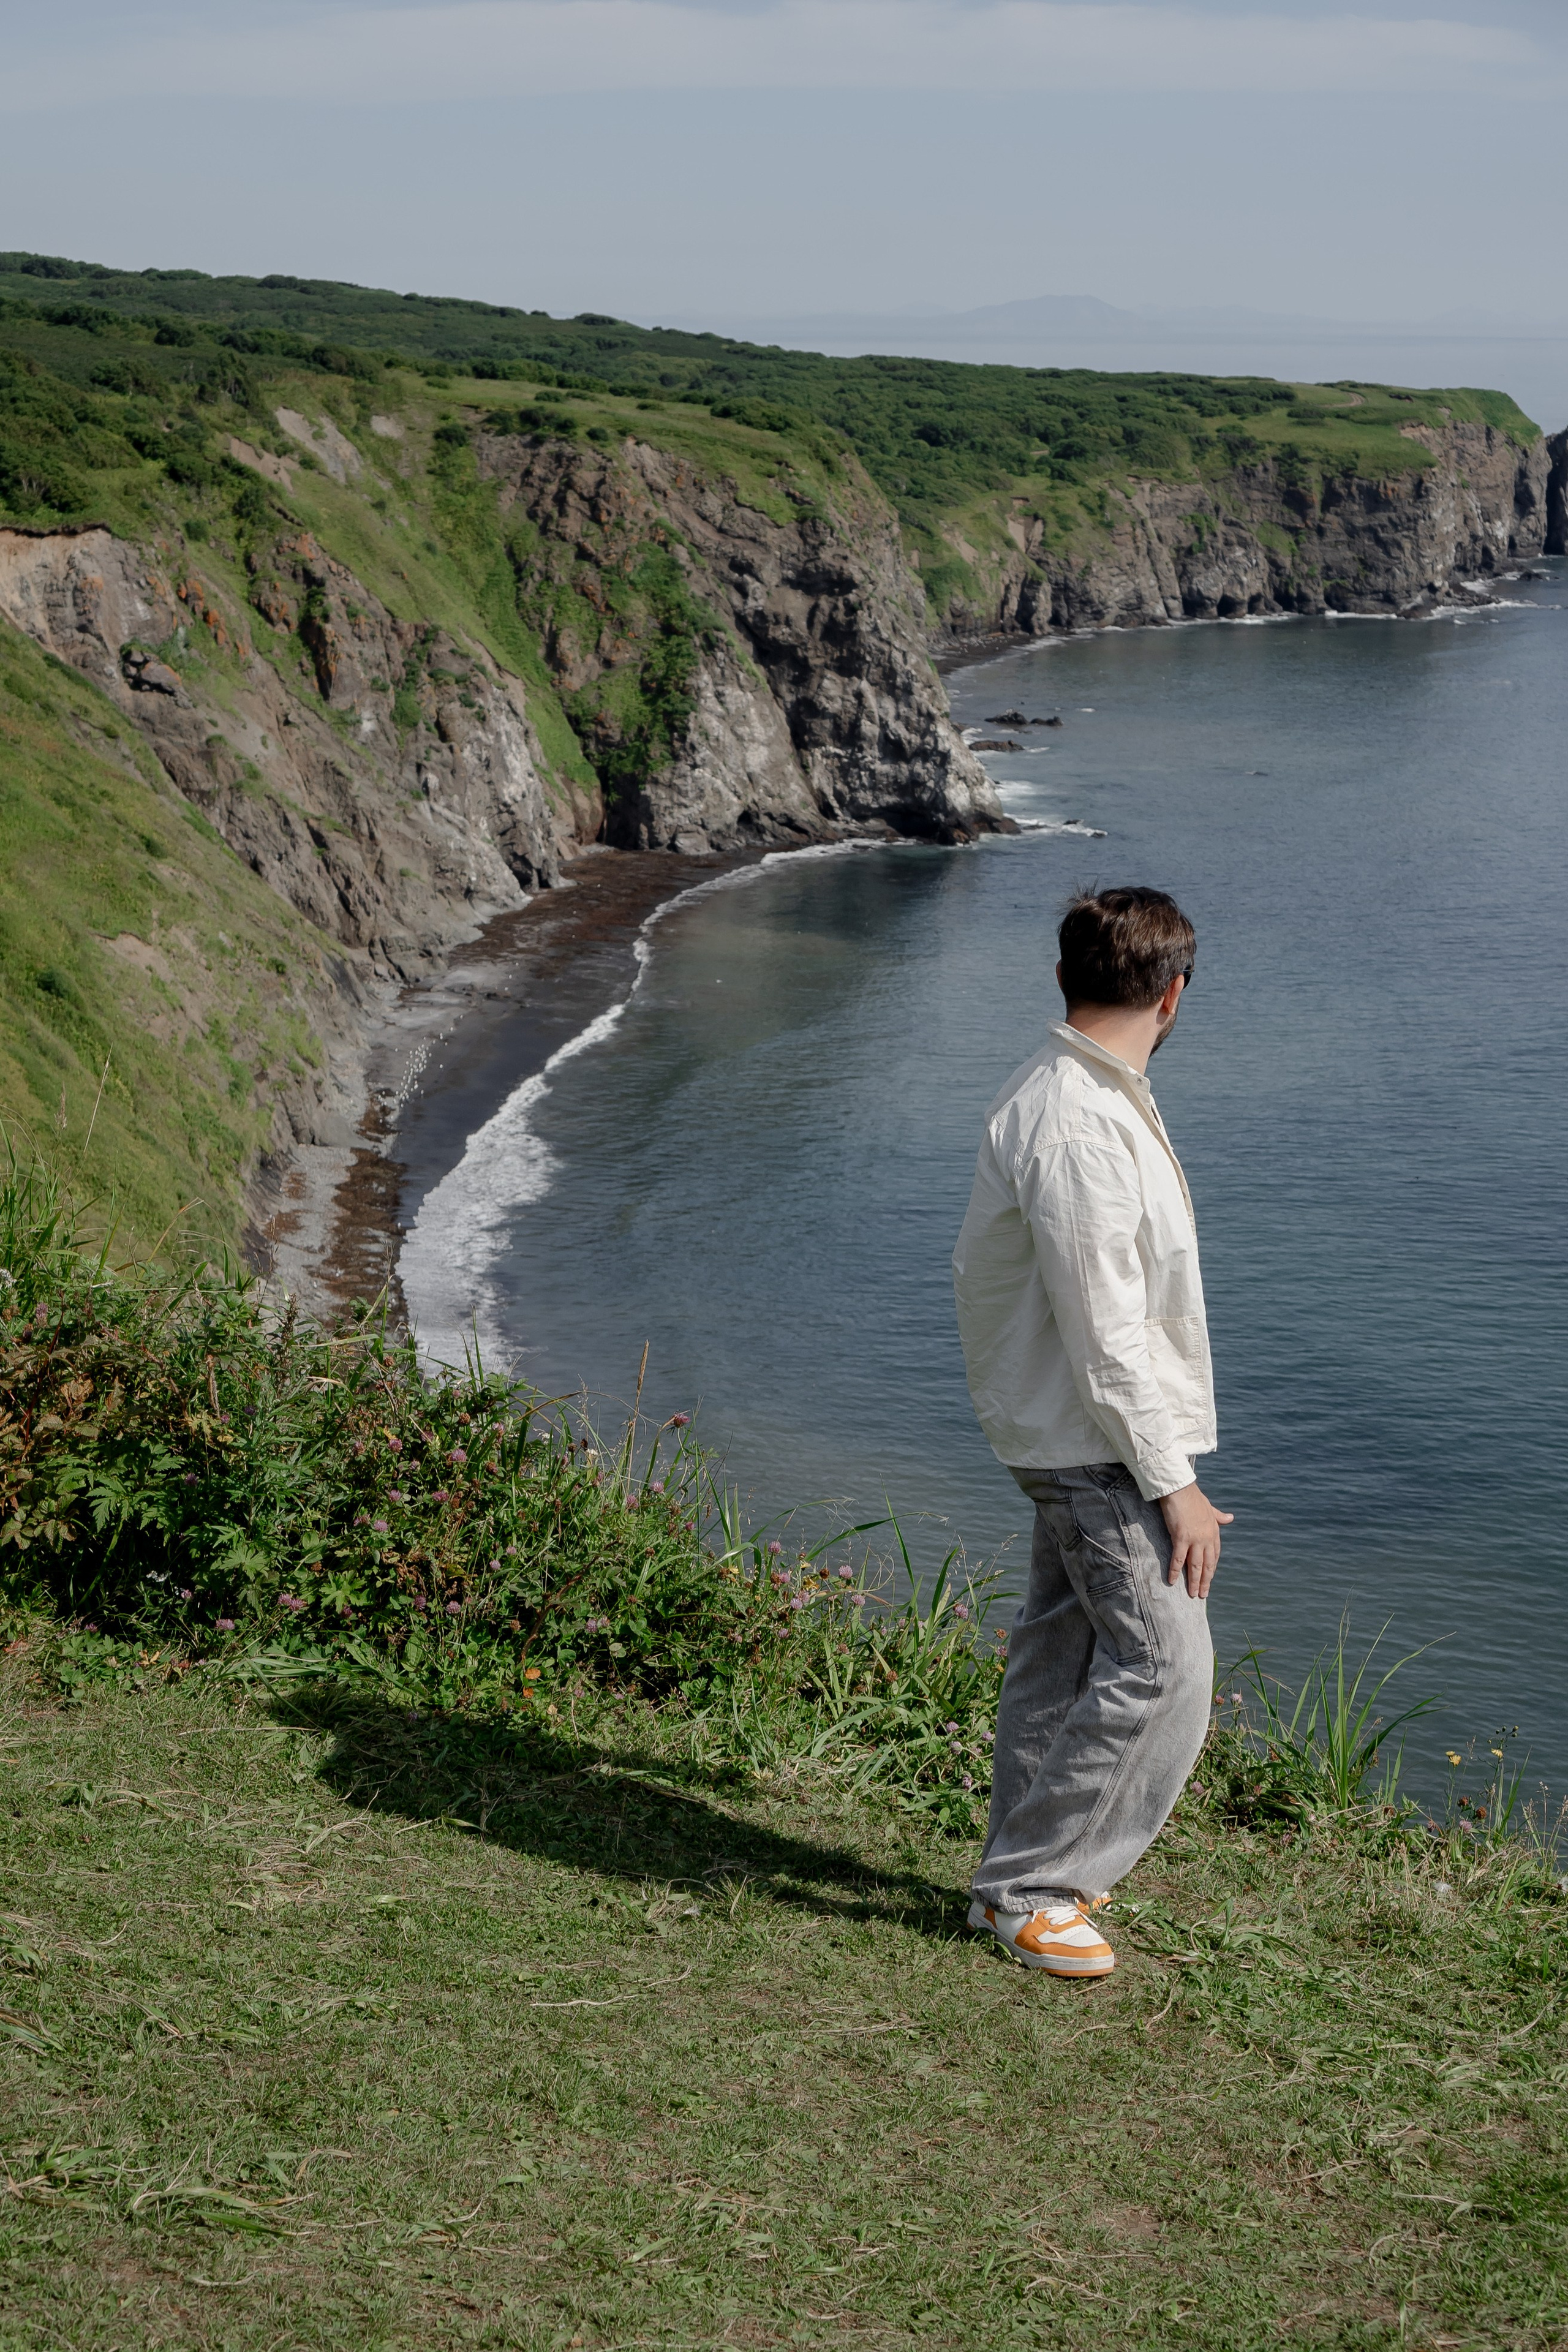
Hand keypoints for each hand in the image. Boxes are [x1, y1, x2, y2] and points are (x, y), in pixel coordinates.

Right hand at [1158, 1482, 1232, 1598]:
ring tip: (1192, 1594)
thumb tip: (1231, 1518)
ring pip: (1195, 1565)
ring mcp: (1195, 1539)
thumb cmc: (1193, 1496)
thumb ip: (1219, 1516)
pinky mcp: (1181, 1537)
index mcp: (1214, 1531)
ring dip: (1194, 1581)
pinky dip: (1175, 1571)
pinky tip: (1172, 1581)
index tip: (1209, 1579)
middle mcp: (1206, 1538)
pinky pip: (1178, 1558)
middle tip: (1203, 1595)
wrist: (1180, 1489)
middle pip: (1207, 1565)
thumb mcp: (1209, 1507)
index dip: (1211, 1569)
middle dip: (1205, 1581)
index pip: (1214, 1555)